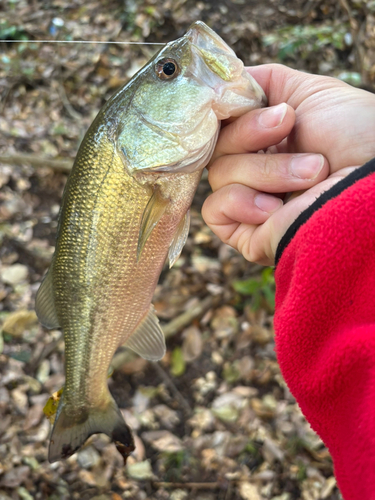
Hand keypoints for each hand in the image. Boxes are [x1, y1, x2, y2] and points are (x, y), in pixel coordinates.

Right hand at [202, 64, 374, 264]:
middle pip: (216, 147)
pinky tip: (276, 207)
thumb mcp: (310, 92)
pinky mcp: (247, 233)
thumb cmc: (356, 135)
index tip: (238, 99)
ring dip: (266, 171)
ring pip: (219, 174)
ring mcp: (251, 203)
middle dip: (250, 132)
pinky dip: (242, 201)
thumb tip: (223, 84)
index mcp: (267, 142)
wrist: (374, 180)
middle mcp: (256, 171)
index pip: (221, 124)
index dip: (226, 112)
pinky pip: (214, 209)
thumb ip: (264, 83)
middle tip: (288, 125)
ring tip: (311, 174)